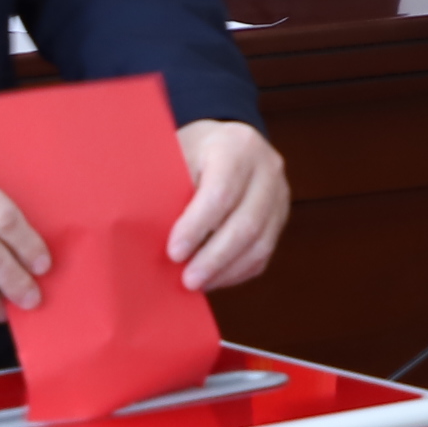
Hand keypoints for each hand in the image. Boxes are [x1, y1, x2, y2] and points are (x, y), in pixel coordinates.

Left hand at [168, 121, 289, 292]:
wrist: (222, 142)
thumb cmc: (190, 151)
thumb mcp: (176, 154)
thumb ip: (168, 188)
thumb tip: (148, 231)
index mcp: (237, 146)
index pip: (221, 192)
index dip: (197, 226)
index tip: (174, 252)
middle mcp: (267, 168)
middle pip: (247, 223)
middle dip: (214, 257)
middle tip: (187, 280)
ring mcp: (279, 195)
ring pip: (261, 243)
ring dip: (226, 270)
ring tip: (198, 284)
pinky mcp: (279, 218)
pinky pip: (263, 254)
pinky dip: (237, 271)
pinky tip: (213, 279)